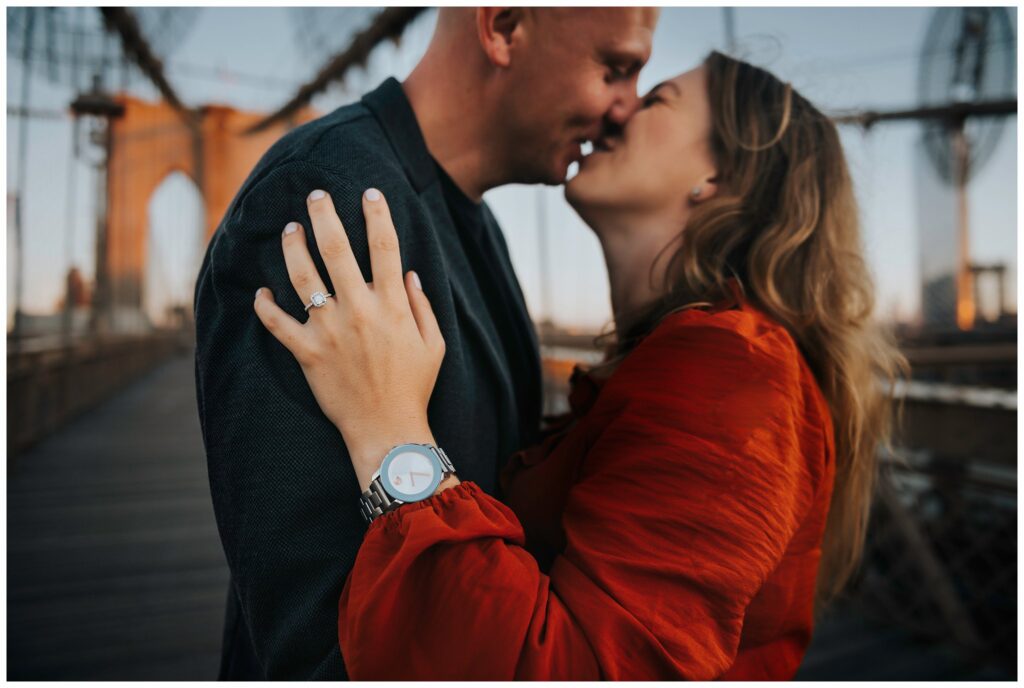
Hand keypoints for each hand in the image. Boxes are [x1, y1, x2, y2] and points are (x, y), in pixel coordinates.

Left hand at [253, 187, 445, 489]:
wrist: (387, 429)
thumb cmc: (414, 387)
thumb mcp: (434, 344)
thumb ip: (421, 305)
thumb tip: (408, 273)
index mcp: (392, 306)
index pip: (384, 247)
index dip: (377, 214)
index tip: (369, 192)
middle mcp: (359, 311)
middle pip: (337, 250)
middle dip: (324, 215)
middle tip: (316, 195)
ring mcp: (330, 331)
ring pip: (302, 278)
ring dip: (293, 247)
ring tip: (290, 229)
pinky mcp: (307, 353)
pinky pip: (277, 324)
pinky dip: (264, 306)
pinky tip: (261, 292)